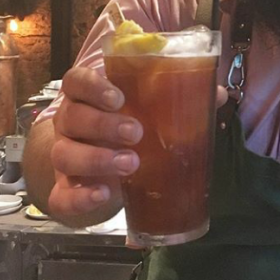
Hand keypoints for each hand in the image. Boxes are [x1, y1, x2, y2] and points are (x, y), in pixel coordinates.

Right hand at [48, 67, 227, 220]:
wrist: (104, 167)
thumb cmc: (129, 126)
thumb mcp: (150, 110)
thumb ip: (181, 98)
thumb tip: (217, 93)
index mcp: (89, 97)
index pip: (77, 81)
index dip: (94, 87)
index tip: (119, 98)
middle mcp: (71, 123)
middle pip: (73, 117)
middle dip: (103, 125)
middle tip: (136, 133)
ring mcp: (65, 156)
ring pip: (65, 155)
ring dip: (97, 159)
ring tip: (132, 163)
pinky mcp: (66, 189)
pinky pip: (61, 196)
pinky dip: (80, 197)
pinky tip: (104, 194)